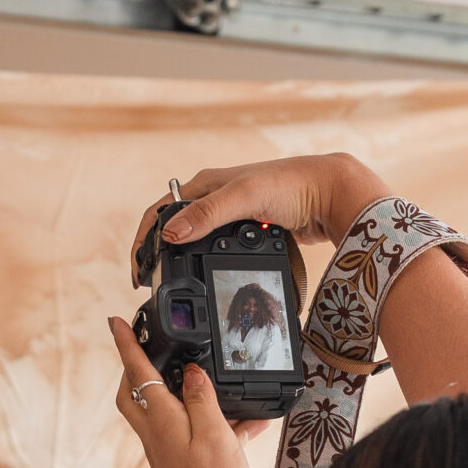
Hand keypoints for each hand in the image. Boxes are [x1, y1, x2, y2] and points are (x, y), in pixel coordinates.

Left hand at [109, 320, 256, 467]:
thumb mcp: (215, 436)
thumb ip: (202, 399)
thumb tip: (191, 371)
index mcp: (161, 420)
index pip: (136, 371)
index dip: (126, 343)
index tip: (114, 320)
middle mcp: (157, 434)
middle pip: (135, 392)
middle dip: (136, 366)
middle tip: (147, 347)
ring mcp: (168, 451)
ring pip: (163, 410)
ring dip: (180, 391)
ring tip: (211, 379)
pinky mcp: (183, 466)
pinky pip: (193, 431)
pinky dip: (214, 420)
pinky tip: (249, 422)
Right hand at [130, 153, 384, 277]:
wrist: (330, 192)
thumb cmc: (291, 185)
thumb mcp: (245, 197)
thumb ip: (208, 213)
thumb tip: (170, 234)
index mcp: (205, 183)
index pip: (161, 211)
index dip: (144, 240)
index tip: (137, 270)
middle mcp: (214, 196)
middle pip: (174, 227)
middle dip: (157, 253)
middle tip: (149, 283)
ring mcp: (231, 214)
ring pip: (195, 239)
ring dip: (181, 259)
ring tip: (172, 284)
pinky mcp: (248, 230)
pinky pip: (217, 247)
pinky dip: (206, 261)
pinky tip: (207, 275)